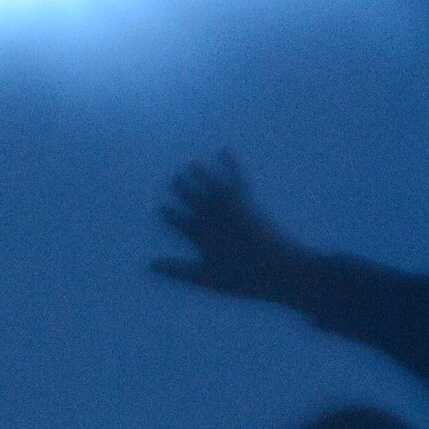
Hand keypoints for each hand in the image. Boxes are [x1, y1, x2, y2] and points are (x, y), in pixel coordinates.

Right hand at [151, 153, 299, 302]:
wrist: (278, 267)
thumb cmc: (244, 278)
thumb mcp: (207, 278)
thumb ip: (178, 270)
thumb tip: (150, 264)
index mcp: (202, 235)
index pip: (180, 221)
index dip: (171, 214)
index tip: (163, 208)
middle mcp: (212, 216)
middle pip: (193, 199)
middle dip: (183, 189)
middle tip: (175, 180)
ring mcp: (229, 206)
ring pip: (209, 185)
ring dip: (201, 174)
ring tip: (193, 164)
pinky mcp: (247, 200)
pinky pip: (236, 176)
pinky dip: (230, 163)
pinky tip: (225, 150)